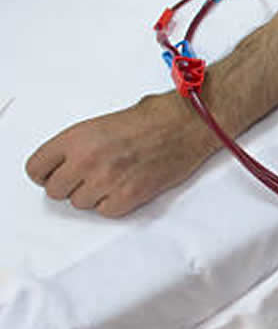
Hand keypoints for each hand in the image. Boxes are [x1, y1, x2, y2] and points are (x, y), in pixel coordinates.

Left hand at [25, 93, 219, 216]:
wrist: (190, 123)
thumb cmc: (156, 117)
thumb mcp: (105, 122)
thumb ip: (81, 144)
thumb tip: (70, 163)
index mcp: (77, 138)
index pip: (37, 169)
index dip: (48, 172)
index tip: (57, 172)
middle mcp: (87, 160)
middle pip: (56, 191)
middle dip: (71, 185)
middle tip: (90, 176)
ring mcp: (108, 180)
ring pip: (81, 203)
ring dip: (94, 194)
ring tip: (115, 177)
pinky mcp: (130, 196)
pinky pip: (106, 211)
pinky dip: (114, 203)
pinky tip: (127, 186)